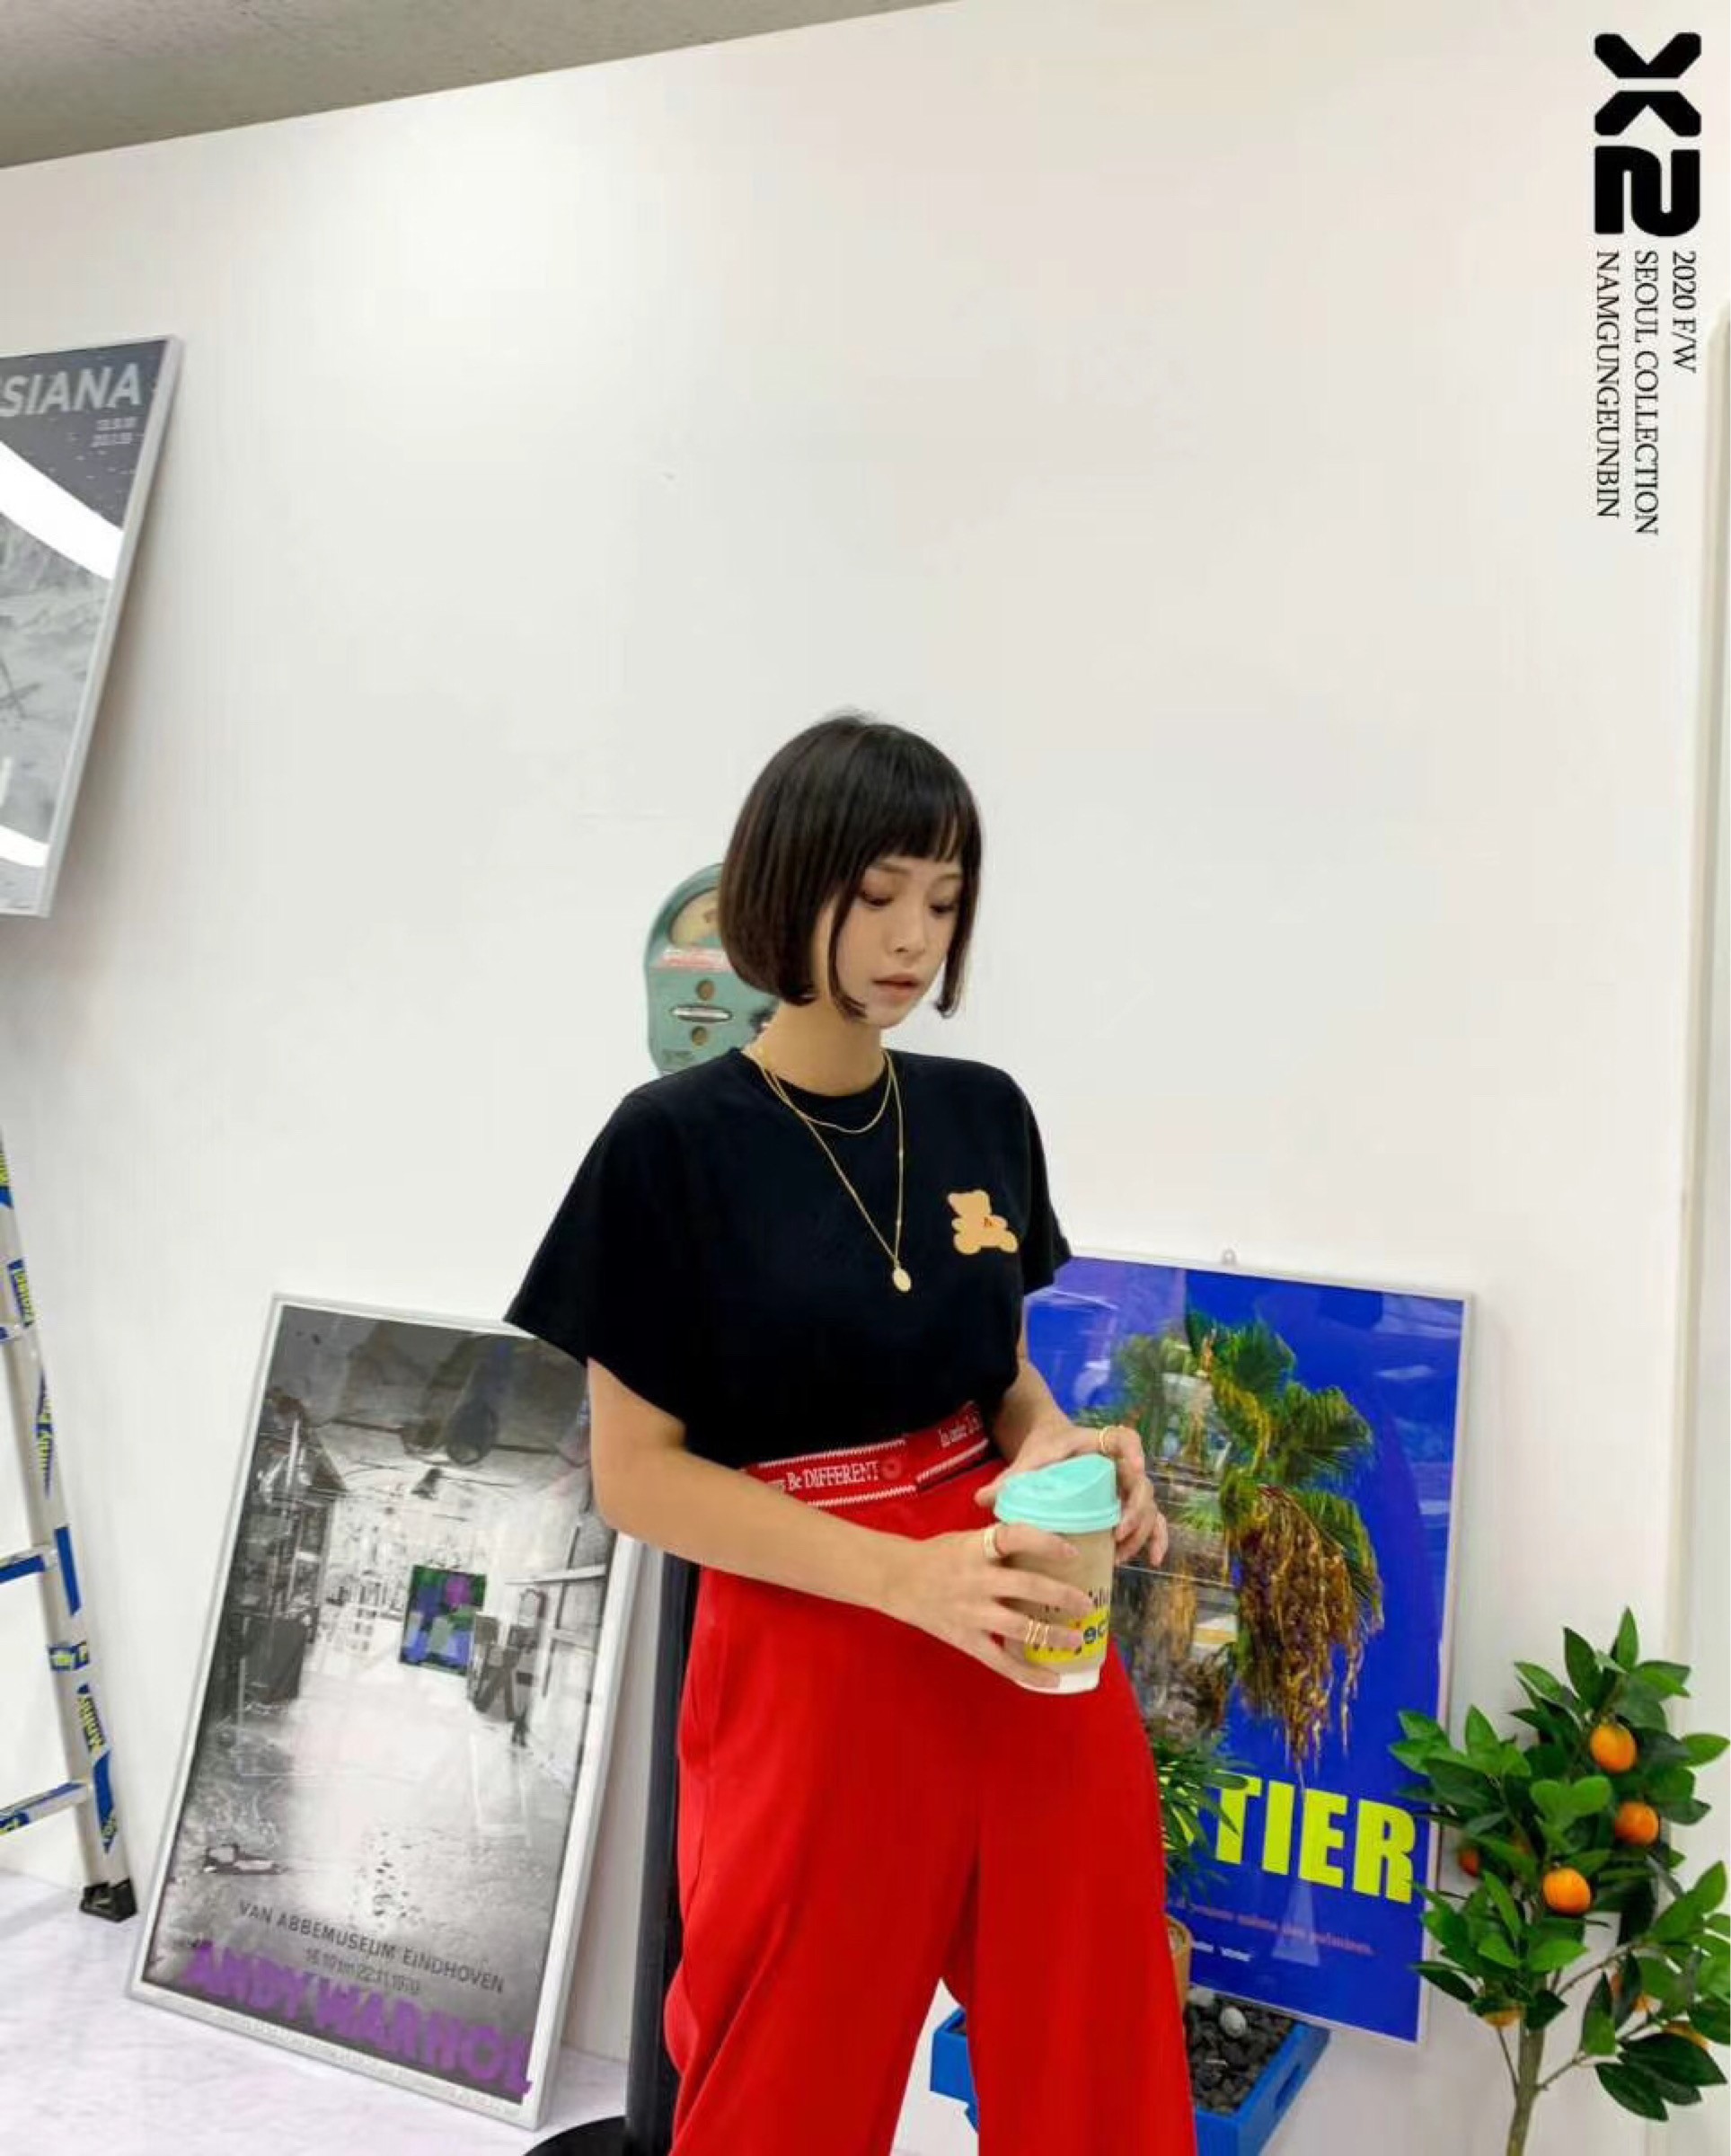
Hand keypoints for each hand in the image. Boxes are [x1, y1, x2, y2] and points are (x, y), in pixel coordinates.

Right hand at [880, 1524, 1096, 1689]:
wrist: (898, 1580)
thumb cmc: (940, 1555)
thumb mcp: (968, 1539)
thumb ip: (1001, 1545)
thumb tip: (1048, 1545)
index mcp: (977, 1548)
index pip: (1015, 1537)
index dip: (1046, 1543)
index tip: (1072, 1551)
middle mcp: (976, 1579)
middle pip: (1026, 1586)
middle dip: (1061, 1596)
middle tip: (1086, 1604)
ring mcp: (971, 1612)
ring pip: (1018, 1627)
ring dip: (1052, 1635)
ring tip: (1076, 1640)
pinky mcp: (965, 1639)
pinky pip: (1000, 1661)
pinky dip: (1027, 1673)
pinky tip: (1051, 1679)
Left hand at [976, 1418, 1168, 1567]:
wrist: (1050, 1445)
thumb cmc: (1044, 1448)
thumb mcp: (1030, 1459)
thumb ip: (1010, 1478)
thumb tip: (980, 1500)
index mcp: (1099, 1444)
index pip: (1126, 1439)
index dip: (1133, 1452)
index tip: (1131, 1468)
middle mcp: (1120, 1464)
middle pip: (1141, 1483)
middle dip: (1135, 1509)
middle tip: (1116, 1532)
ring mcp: (1126, 1487)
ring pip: (1148, 1507)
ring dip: (1140, 1531)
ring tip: (1119, 1553)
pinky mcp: (1126, 1506)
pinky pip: (1149, 1521)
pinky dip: (1153, 1539)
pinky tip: (1150, 1561)